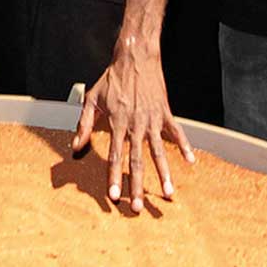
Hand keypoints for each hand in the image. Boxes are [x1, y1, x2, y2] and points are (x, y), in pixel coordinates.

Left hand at [71, 39, 194, 213]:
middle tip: (137, 208)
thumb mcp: (92, 99)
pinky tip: (191, 161)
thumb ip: (84, 124)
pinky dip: (184, 146)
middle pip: (137, 161)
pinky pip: (177, 133)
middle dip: (137, 186)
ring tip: (168, 194)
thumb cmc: (112, 79)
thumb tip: (75, 146)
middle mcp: (135, 125)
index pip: (114, 156)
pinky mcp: (165, 113)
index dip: (113, 177)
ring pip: (159, 152)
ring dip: (164, 174)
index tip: (114, 196)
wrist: (135, 58)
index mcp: (117, 123)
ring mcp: (152, 120)